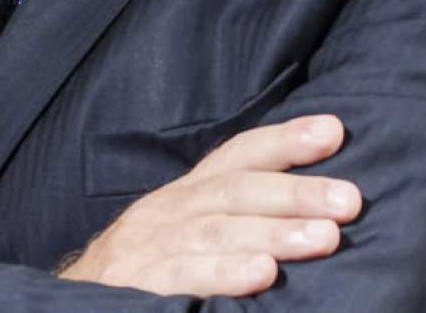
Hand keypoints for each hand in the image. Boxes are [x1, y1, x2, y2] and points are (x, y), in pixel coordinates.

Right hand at [57, 113, 358, 297]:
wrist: (76, 300)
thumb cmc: (148, 269)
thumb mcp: (189, 232)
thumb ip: (234, 217)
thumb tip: (313, 212)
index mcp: (188, 195)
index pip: (239, 155)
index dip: (285, 140)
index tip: (334, 130)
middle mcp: (171, 210)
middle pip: (237, 190)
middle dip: (296, 191)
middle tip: (350, 199)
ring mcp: (153, 245)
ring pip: (218, 229)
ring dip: (274, 231)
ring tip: (326, 238)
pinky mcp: (139, 284)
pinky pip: (184, 274)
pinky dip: (224, 272)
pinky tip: (262, 274)